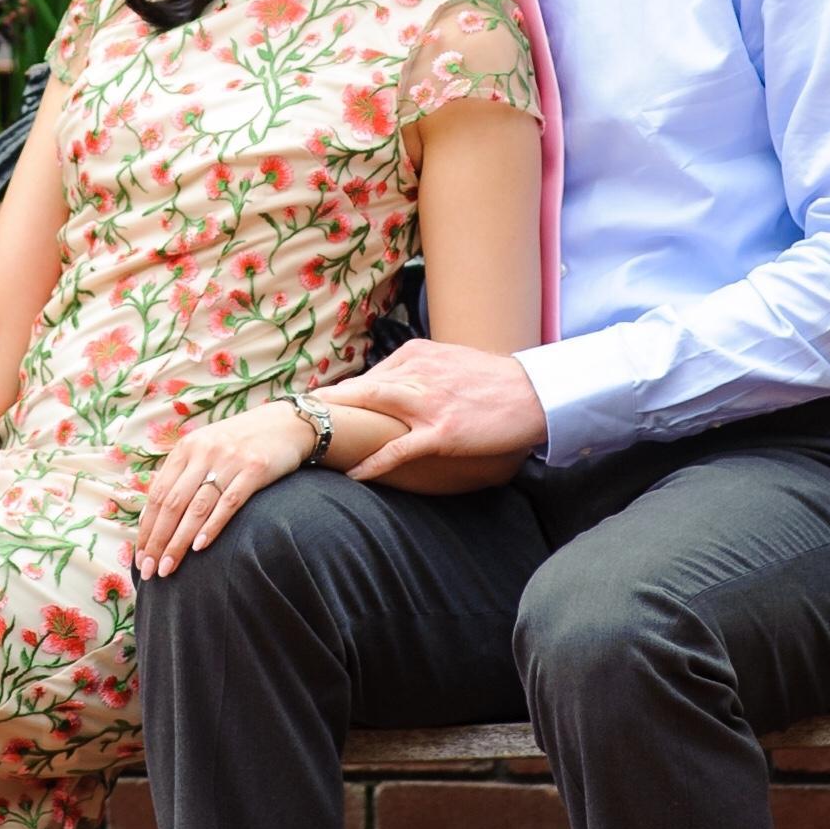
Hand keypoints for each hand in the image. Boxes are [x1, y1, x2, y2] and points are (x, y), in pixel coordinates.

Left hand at [133, 405, 311, 578]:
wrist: (287, 423)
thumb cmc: (241, 442)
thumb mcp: (206, 448)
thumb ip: (182, 474)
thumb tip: (153, 513)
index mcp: (186, 447)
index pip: (158, 493)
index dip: (146, 528)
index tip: (140, 556)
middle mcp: (204, 452)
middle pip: (172, 503)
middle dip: (157, 540)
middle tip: (149, 570)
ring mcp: (229, 460)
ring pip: (196, 507)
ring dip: (179, 541)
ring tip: (168, 568)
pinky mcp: (255, 470)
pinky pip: (228, 503)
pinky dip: (211, 526)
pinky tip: (199, 547)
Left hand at [331, 342, 541, 482]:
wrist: (534, 394)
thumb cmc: (495, 380)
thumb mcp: (450, 361)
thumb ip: (419, 369)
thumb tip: (393, 384)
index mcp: (416, 354)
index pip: (369, 375)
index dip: (342, 394)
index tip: (317, 406)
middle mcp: (415, 373)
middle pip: (359, 388)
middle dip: (326, 404)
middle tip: (295, 418)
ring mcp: (427, 403)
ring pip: (370, 409)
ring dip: (339, 425)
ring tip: (311, 440)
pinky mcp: (441, 431)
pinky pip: (398, 449)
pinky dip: (373, 462)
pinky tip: (354, 473)